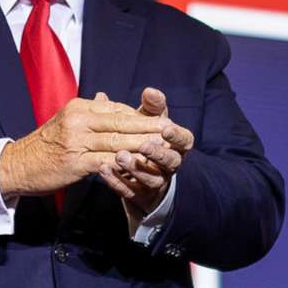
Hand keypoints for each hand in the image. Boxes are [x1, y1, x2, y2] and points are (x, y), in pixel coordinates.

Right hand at [0, 92, 186, 198]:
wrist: (17, 165)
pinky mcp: (75, 162)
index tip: (161, 123)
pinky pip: (106, 162)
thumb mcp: (66, 122)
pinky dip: (125, 165)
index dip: (141, 118)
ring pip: (117, 142)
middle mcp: (79, 119)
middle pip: (121, 123)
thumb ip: (90, 112)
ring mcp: (77, 140)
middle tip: (172, 133)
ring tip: (163, 151)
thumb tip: (106, 98)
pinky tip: (141, 169)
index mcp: (79, 107)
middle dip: (148, 128)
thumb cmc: (44, 146)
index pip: (117, 109)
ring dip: (143, 147)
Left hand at [109, 85, 194, 207]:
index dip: (177, 136)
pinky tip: (102, 169)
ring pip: (150, 178)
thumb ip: (152, 107)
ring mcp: (155, 183)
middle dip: (157, 153)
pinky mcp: (139, 195)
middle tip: (142, 144)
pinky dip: (116, 181)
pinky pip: (129, 191)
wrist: (141, 173)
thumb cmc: (148, 138)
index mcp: (177, 146)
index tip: (165, 128)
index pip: (185, 141)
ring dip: (136, 168)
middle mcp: (170, 166)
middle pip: (170, 162)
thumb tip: (150, 91)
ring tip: (119, 156)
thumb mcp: (151, 122)